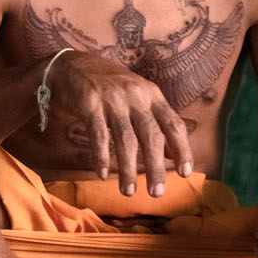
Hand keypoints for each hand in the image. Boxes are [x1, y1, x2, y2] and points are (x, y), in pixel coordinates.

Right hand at [48, 51, 192, 197]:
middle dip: (156, 167)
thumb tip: (174, 154)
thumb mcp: (138, 97)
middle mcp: (136, 96)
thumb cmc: (109, 87)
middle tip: (156, 193)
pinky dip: (101, 156)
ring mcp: (112, 99)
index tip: (186, 173)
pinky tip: (102, 174)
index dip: (182, 149)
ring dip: (127, 168)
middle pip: (152, 136)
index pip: (174, 124)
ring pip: (126, 139)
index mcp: (152, 95)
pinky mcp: (89, 103)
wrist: (72, 65)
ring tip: (128, 191)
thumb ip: (156, 121)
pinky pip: (98, 134)